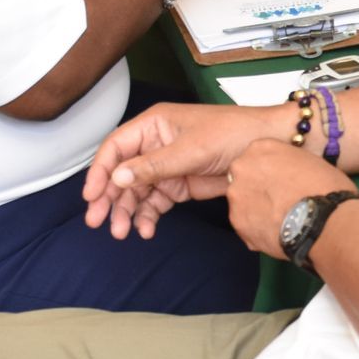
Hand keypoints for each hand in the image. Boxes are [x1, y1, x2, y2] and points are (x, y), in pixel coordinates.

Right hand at [83, 102, 284, 238]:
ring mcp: (166, 166)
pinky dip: (148, 216)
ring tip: (122, 232)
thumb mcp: (190, 149)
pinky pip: (156, 202)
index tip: (91, 196)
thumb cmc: (232, 134)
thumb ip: (153, 166)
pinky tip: (145, 229)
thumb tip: (117, 178)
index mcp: (152, 125)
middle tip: (97, 222)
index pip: (115, 148)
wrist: (268, 146)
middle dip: (108, 198)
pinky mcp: (180, 185)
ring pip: (136, 192)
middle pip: (121, 173)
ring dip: (127, 211)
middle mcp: (154, 145)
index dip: (100, 171)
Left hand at [222, 138, 358, 259]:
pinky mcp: (238, 223)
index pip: (256, 157)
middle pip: (243, 178)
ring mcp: (237, 196)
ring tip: (279, 221)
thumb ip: (288, 164)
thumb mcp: (309, 161)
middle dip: (256, 189)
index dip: (269, 172)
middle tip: (277, 202)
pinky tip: (277, 234)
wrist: (325, 220)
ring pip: (242, 203)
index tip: (280, 182)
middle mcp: (242, 167)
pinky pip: (245, 225)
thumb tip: (286, 175)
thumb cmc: (326, 187)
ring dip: (255, 210)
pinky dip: (258, 230)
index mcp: (261, 148)